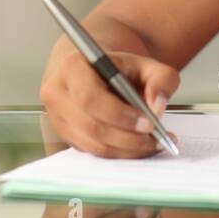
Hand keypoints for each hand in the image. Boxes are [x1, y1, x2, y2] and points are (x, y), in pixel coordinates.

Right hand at [40, 47, 180, 157]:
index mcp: (72, 67)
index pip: (89, 97)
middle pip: (92, 126)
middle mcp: (58, 94)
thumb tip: (158, 106)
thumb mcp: (145, 63)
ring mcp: (58, 118)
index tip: (148, 123)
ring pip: (94, 145)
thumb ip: (160, 78)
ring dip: (128, 149)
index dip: (119, 114)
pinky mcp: (66, 136)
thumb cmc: (119, 68)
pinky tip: (140, 146)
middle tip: (156, 138)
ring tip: (154, 143)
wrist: (95, 70)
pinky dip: (121, 153)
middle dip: (128, 137)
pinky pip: (94, 152)